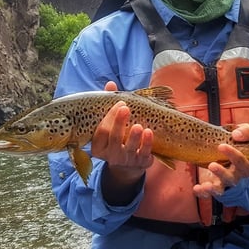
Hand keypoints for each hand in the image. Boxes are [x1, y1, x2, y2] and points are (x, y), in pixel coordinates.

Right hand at [92, 82, 154, 204]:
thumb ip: (110, 105)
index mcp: (99, 146)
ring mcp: (126, 161)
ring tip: (138, 125)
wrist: (128, 165)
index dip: (110, 117)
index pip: (101, 132)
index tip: (120, 103)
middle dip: (119, 123)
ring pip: (129, 148)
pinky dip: (147, 143)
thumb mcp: (111, 125)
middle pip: (114, 138)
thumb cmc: (118, 139)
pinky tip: (149, 131)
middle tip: (125, 108)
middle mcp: (110, 155)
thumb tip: (110, 84)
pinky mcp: (140, 163)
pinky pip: (144, 153)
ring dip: (133, 136)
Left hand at [193, 123, 248, 198]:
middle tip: (211, 165)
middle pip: (231, 179)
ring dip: (213, 188)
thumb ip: (245, 132)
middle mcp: (235, 176)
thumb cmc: (237, 143)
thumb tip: (236, 135)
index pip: (242, 162)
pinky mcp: (212, 186)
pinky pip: (207, 194)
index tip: (221, 146)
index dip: (234, 155)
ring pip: (220, 189)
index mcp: (245, 164)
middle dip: (222, 173)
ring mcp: (223, 183)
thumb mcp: (244, 133)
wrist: (225, 151)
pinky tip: (196, 188)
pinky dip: (202, 193)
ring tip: (205, 185)